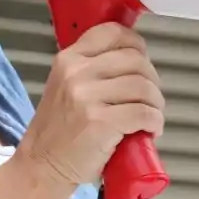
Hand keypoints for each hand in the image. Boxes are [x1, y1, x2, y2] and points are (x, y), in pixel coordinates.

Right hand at [17, 22, 165, 189]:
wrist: (42, 165)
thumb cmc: (58, 130)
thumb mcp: (64, 86)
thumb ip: (90, 68)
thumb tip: (133, 61)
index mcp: (69, 59)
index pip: (112, 33)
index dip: (136, 44)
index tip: (143, 60)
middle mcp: (77, 72)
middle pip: (135, 60)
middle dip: (152, 79)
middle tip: (151, 98)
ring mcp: (87, 97)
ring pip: (143, 86)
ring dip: (156, 103)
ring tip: (152, 116)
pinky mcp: (101, 122)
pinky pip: (143, 113)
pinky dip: (155, 121)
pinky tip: (151, 129)